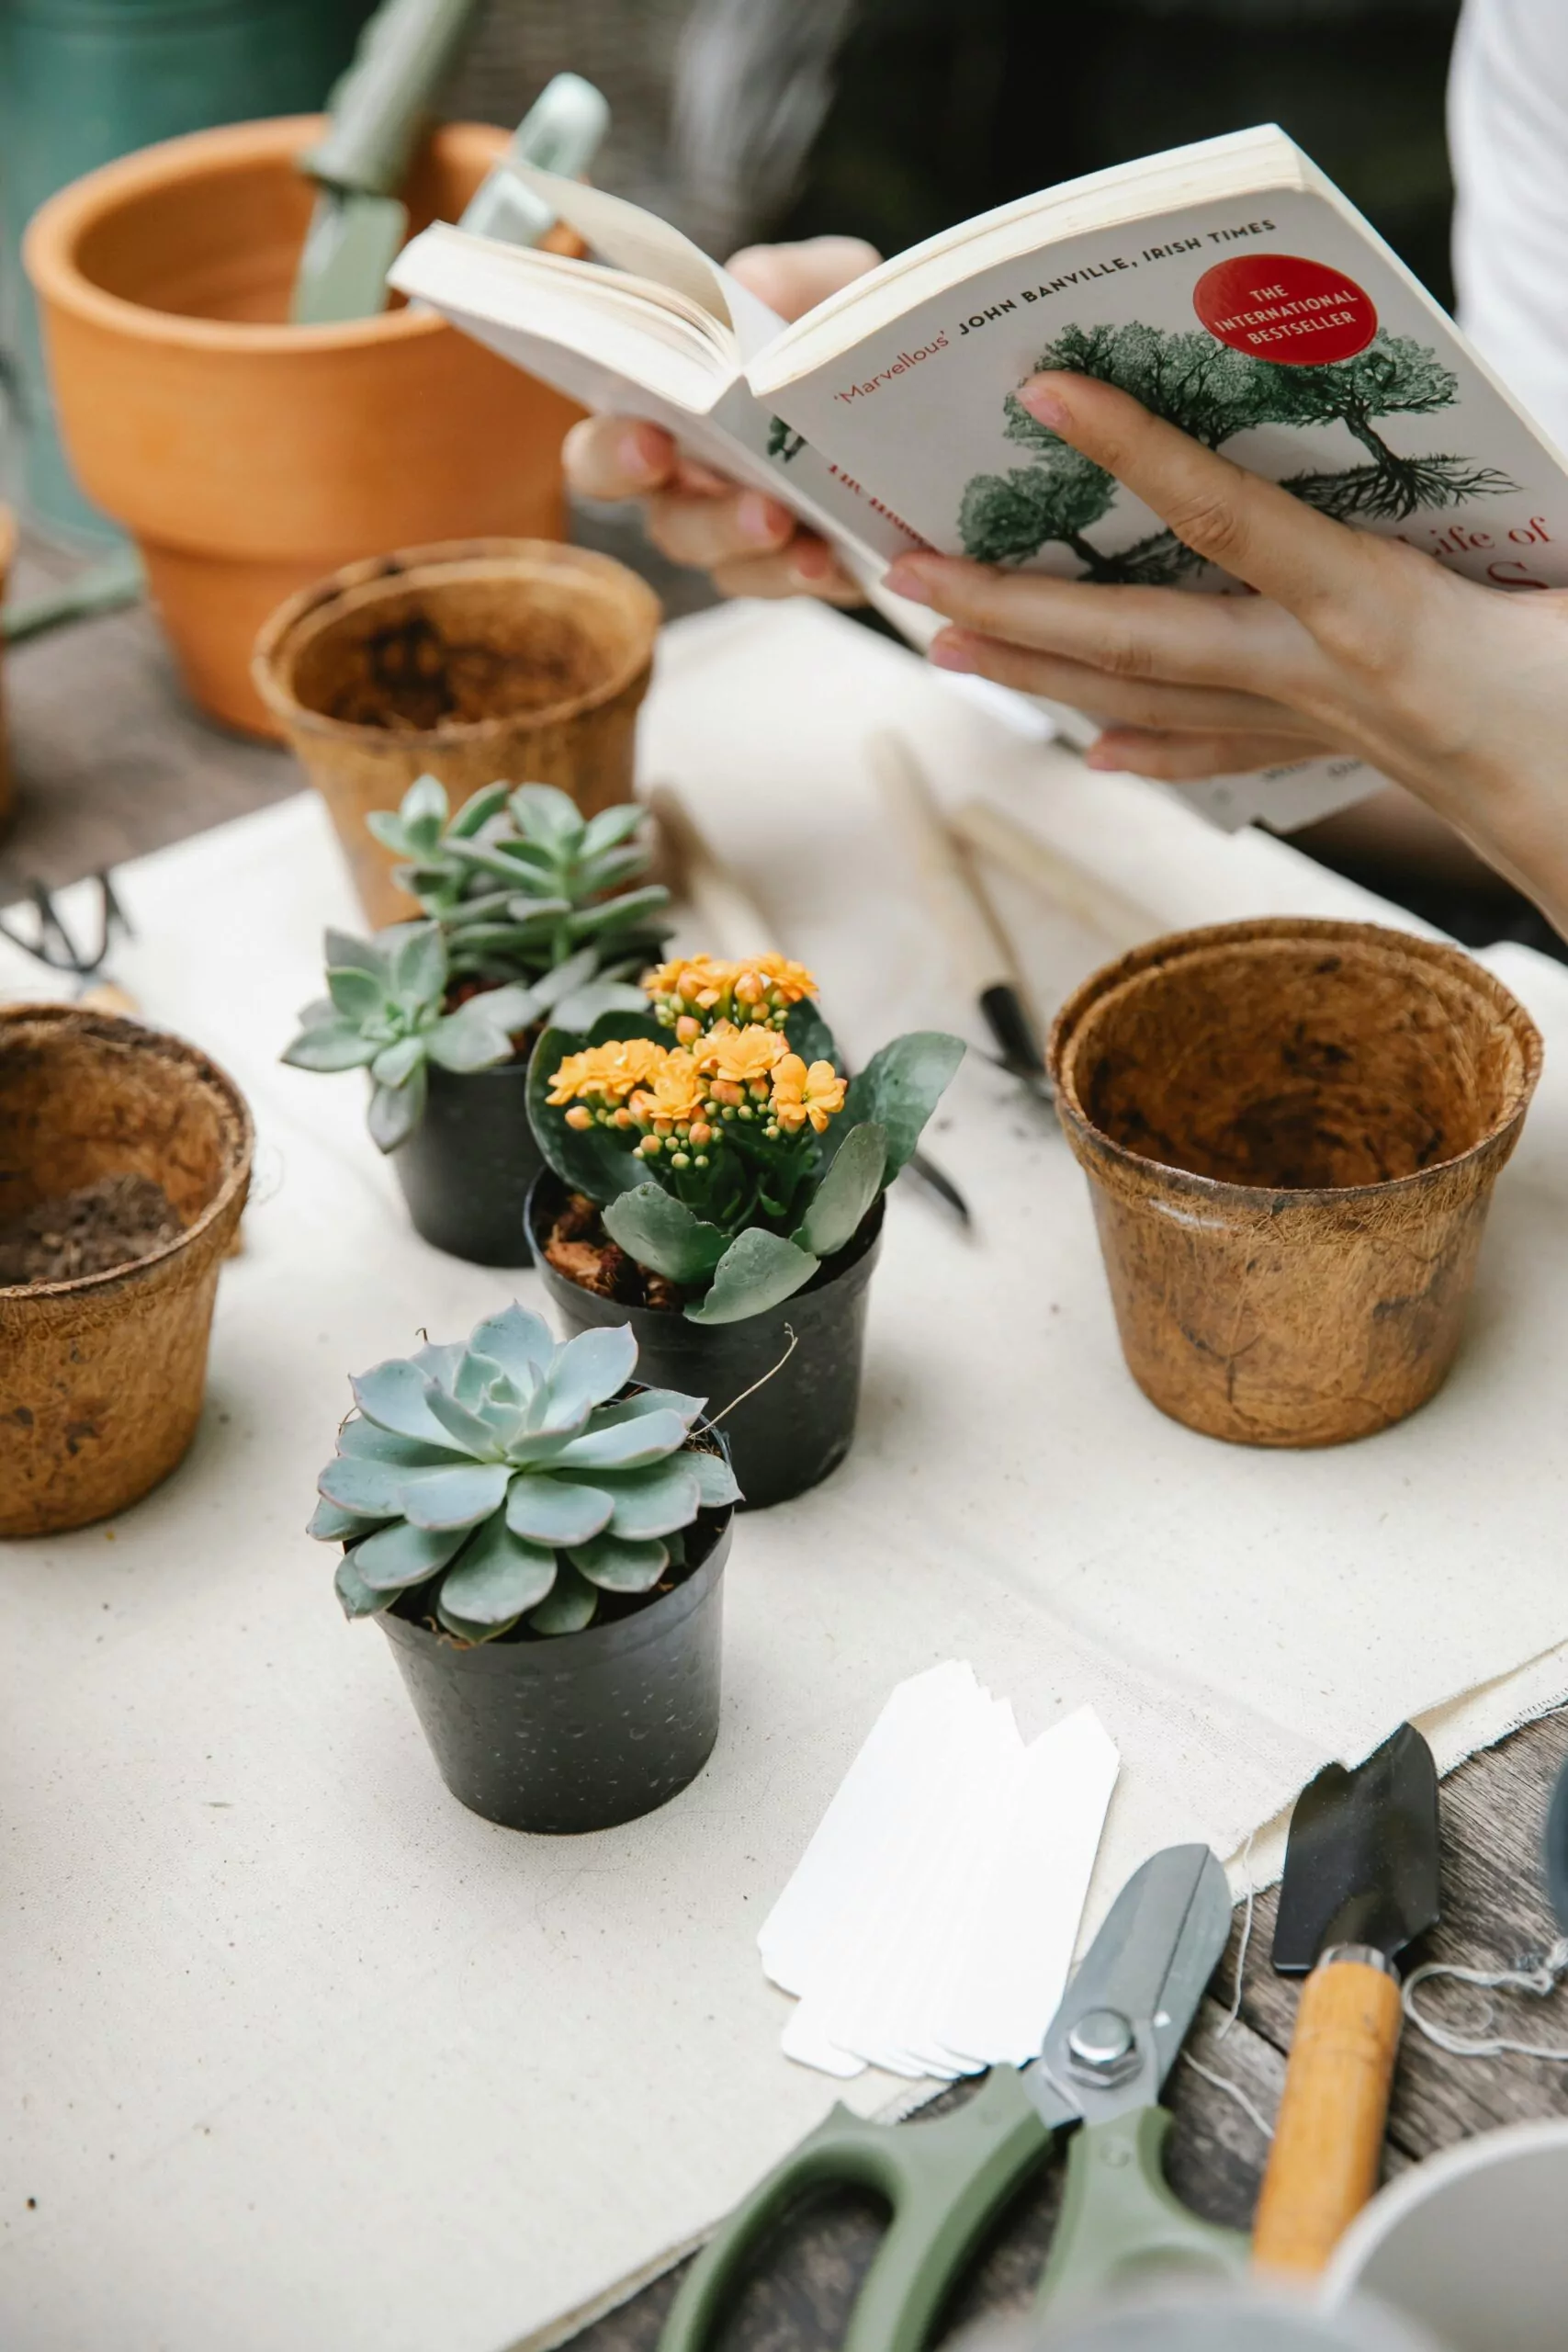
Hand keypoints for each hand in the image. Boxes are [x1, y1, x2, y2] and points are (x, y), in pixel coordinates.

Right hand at [562, 237, 879, 602]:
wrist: (913, 385)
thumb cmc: (832, 332)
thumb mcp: (824, 286)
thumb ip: (785, 278)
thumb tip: (752, 291)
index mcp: (667, 421)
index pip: (603, 451)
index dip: (612, 452)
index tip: (651, 438)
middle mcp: (691, 490)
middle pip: (666, 524)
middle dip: (702, 516)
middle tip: (752, 504)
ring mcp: (742, 539)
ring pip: (725, 566)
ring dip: (755, 550)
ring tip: (788, 524)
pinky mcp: (797, 567)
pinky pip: (786, 583)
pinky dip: (802, 572)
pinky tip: (828, 557)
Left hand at [884, 372, 1567, 936]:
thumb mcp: (1551, 560)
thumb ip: (1474, 499)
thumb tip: (1379, 437)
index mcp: (1377, 610)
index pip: (1227, 517)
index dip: (1137, 453)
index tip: (1047, 395)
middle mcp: (1322, 672)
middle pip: (1137, 638)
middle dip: (1015, 608)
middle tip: (905, 575)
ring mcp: (1319, 719)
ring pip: (1154, 697)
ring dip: (1044, 672)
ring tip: (951, 643)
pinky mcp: (1341, 745)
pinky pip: (1222, 747)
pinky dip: (1154, 746)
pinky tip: (1099, 750)